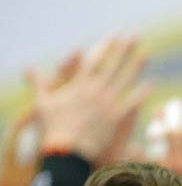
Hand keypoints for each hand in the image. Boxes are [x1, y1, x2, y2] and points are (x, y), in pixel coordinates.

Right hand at [29, 35, 149, 163]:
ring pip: (125, 80)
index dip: (105, 46)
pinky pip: (131, 103)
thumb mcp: (42, 102)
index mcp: (78, 85)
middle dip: (123, 49)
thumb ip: (38, 83)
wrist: (66, 151)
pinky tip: (150, 84)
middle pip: (112, 65)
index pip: (94, 60)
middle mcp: (95, 90)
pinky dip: (141, 93)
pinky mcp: (116, 119)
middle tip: (134, 35)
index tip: (114, 35)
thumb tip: (28, 68)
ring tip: (146, 53)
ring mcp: (107, 104)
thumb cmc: (53, 127)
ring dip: (136, 66)